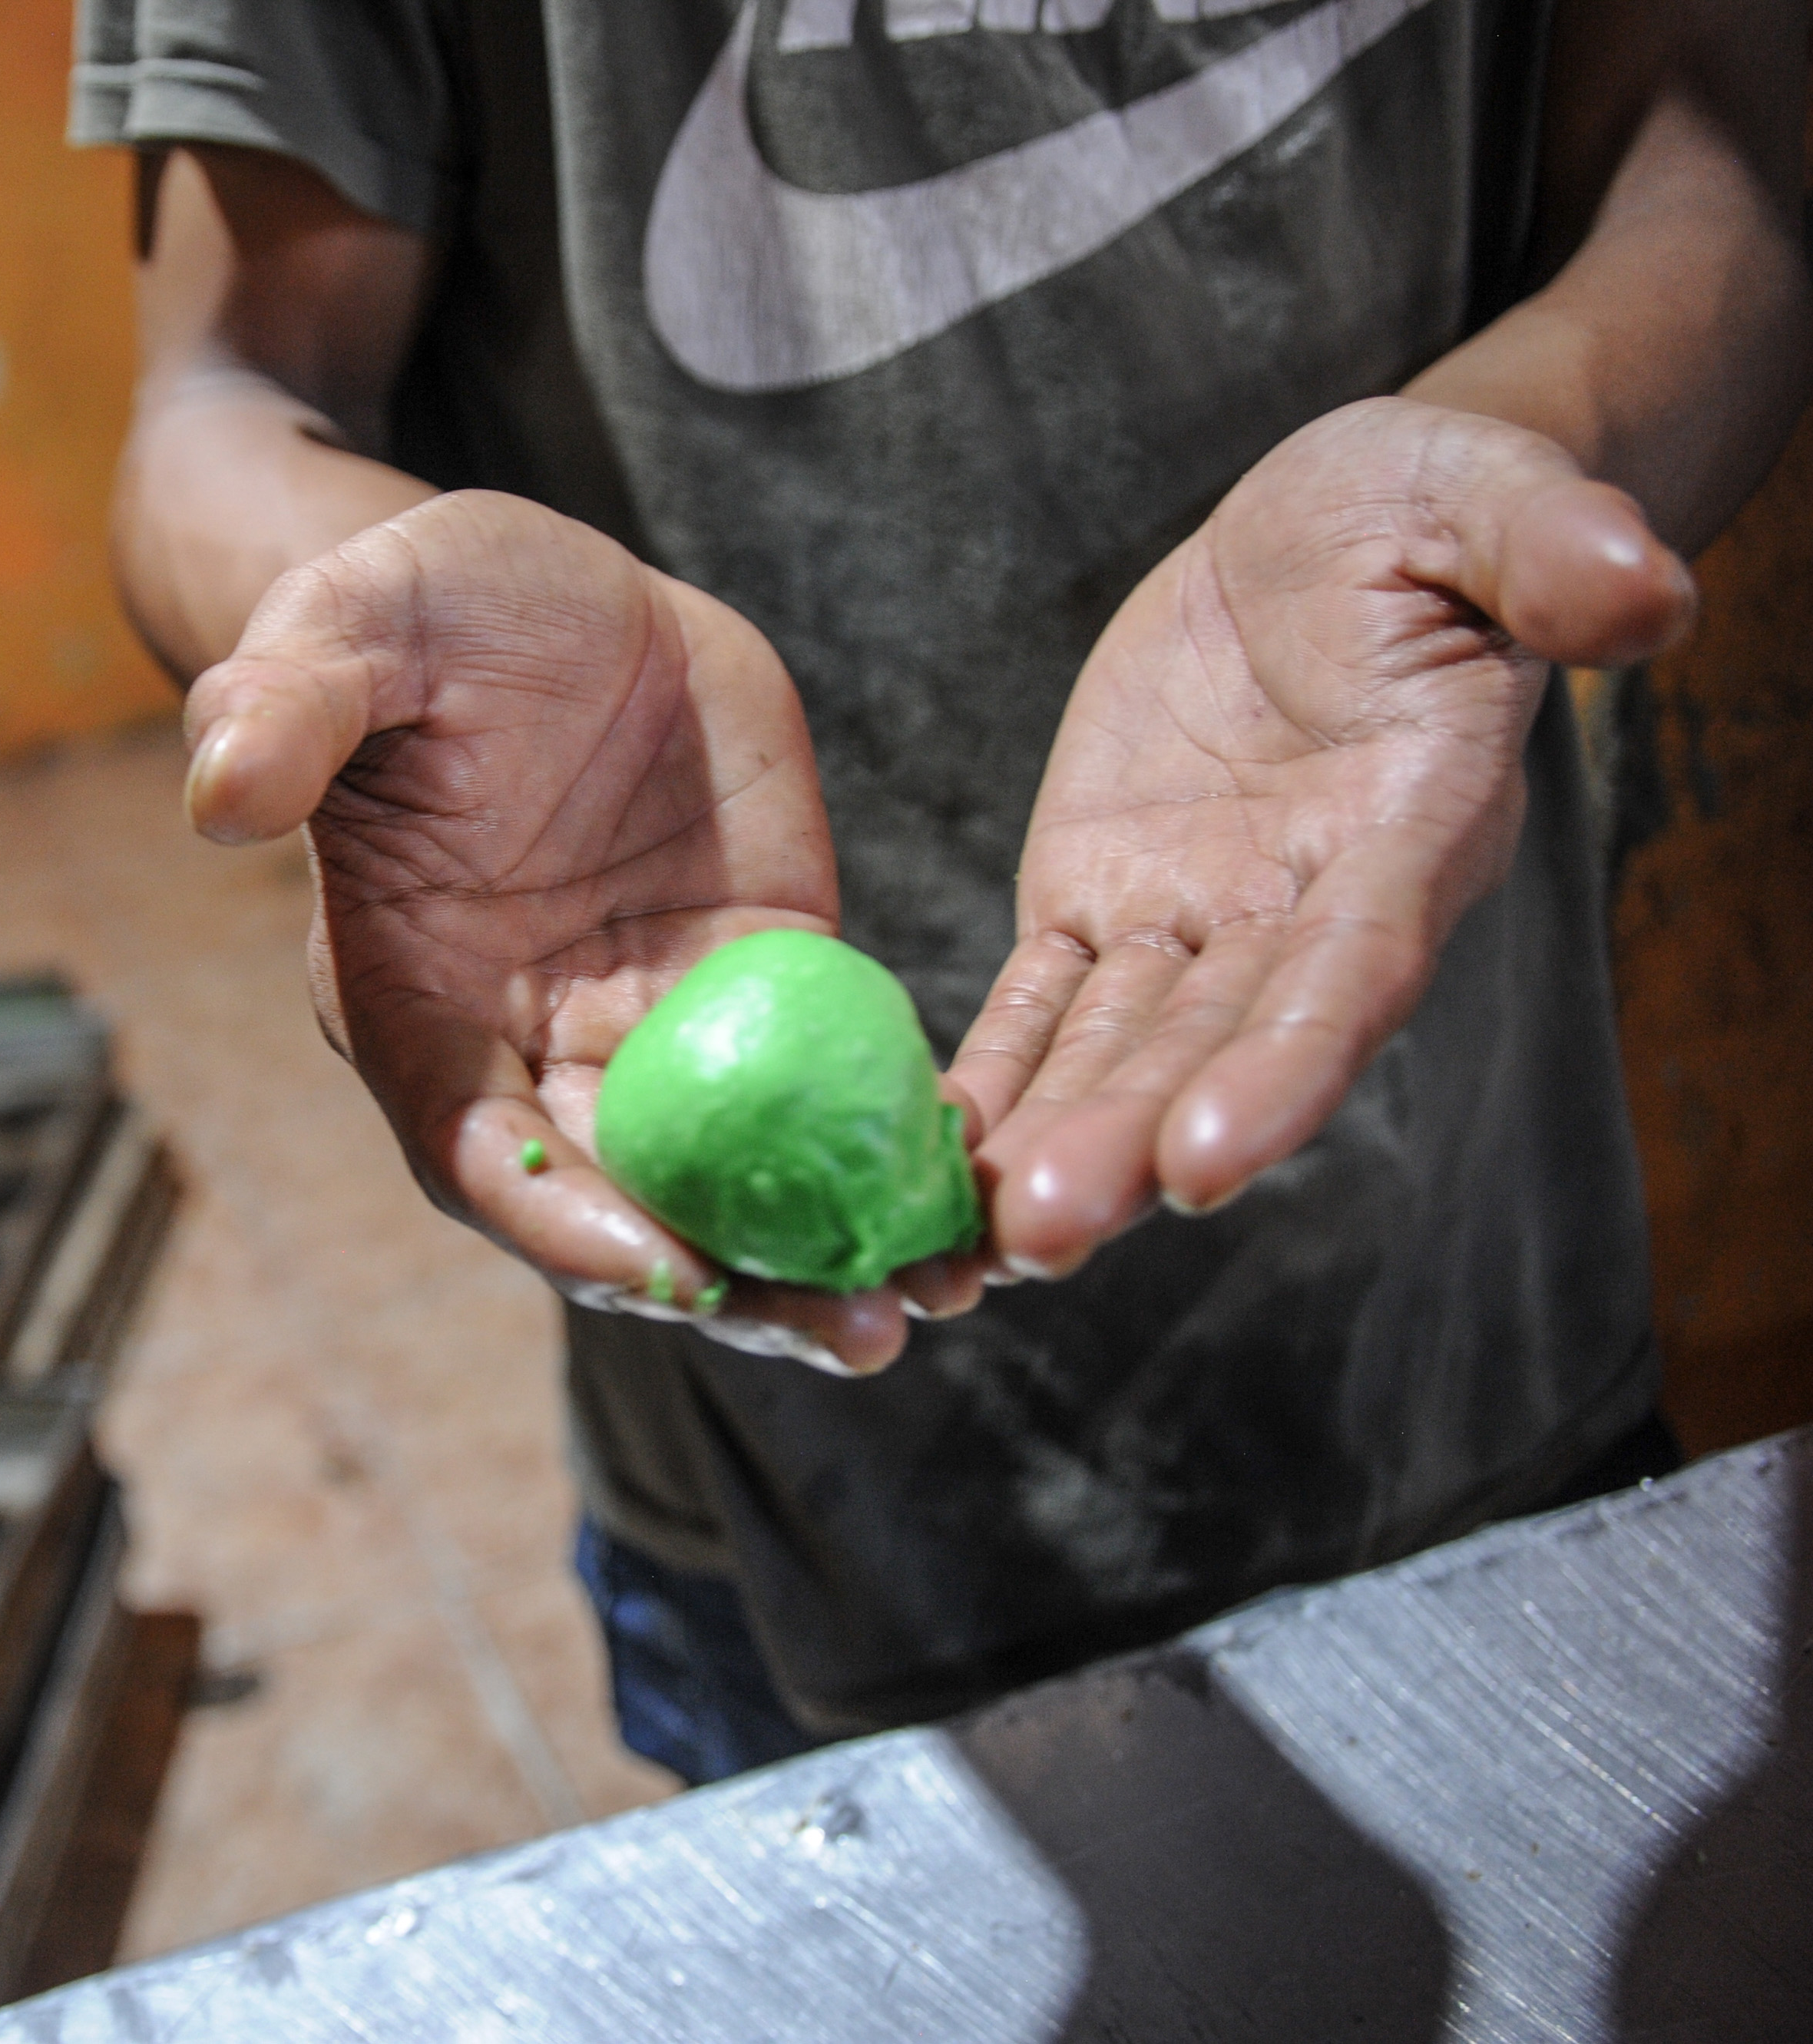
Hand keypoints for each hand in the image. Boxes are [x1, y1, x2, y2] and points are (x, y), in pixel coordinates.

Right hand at [186, 492, 947, 1374]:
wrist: (543, 586)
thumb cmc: (415, 610)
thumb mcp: (351, 623)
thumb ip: (289, 703)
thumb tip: (220, 792)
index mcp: (417, 1002)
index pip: (480, 1150)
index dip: (565, 1219)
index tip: (666, 1267)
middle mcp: (534, 1047)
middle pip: (627, 1212)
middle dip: (732, 1287)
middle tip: (849, 1329)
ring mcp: (654, 1025)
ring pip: (737, 1181)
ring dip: (823, 1255)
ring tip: (923, 1303)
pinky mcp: (764, 973)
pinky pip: (827, 1088)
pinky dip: (886, 1150)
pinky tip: (972, 1196)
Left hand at [950, 397, 1697, 1281]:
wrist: (1327, 528)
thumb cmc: (1426, 512)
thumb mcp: (1488, 496)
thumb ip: (1555, 550)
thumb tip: (1646, 594)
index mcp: (1410, 836)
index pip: (1349, 973)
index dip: (1288, 1068)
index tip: (1210, 1157)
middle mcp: (1304, 911)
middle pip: (1217, 1049)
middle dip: (1131, 1144)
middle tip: (1041, 1235)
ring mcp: (1200, 917)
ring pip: (1120, 1051)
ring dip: (1050, 1141)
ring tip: (972, 1244)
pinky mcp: (1102, 894)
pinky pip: (1039, 1001)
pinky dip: (992, 1076)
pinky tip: (930, 1157)